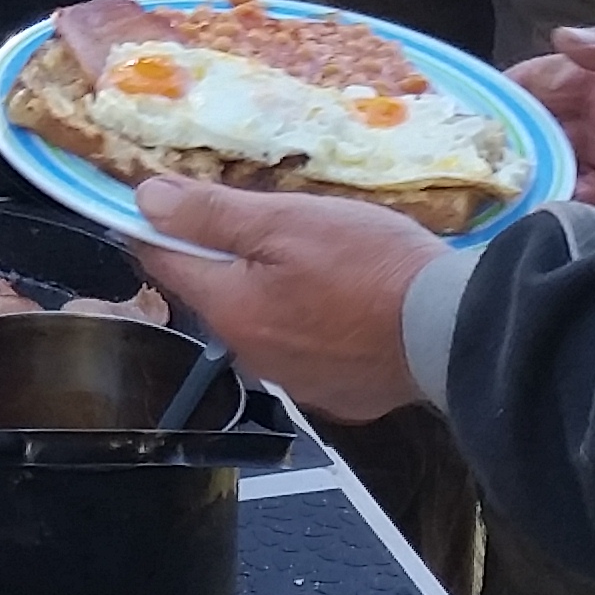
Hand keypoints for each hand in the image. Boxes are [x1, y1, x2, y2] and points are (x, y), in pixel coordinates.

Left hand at [123, 177, 445, 422]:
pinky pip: (306, 351)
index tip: (169, 200)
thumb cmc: (368, 267)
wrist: (450, 330)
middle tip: (277, 224)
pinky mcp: (337, 395)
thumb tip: (144, 200)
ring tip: (323, 264)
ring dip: (276, 294)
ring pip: (263, 324)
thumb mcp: (286, 221)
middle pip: (218, 294)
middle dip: (231, 259)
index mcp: (230, 312)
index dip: (160, 226)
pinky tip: (348, 306)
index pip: (165, 263)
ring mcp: (296, 382)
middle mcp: (251, 357)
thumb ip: (211, 214)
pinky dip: (315, 327)